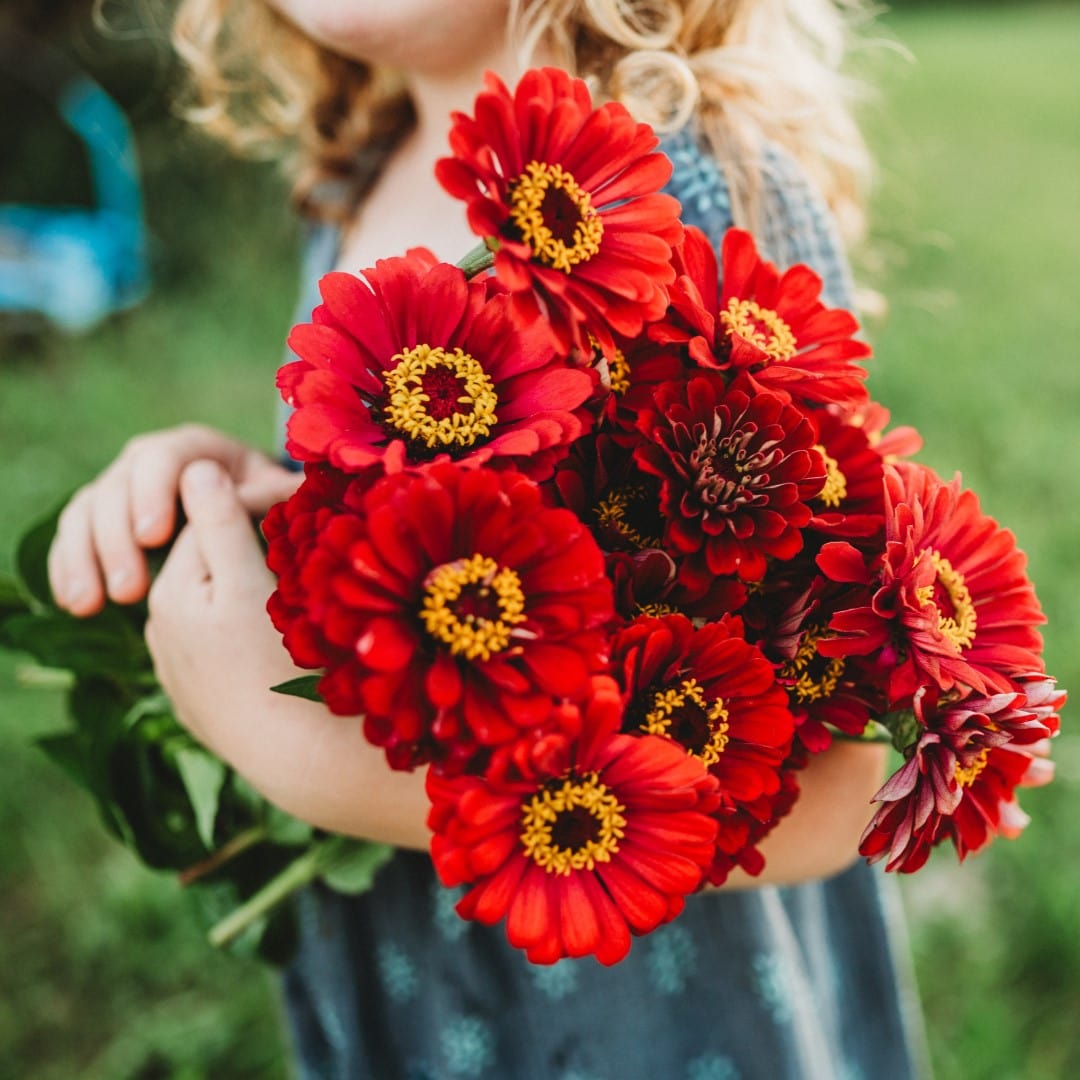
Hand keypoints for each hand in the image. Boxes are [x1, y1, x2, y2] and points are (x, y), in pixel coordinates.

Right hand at [48, 424, 300, 615]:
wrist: (261, 528)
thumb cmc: (278, 513)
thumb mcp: (282, 502)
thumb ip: (271, 497)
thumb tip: (245, 499)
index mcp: (200, 448)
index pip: (165, 457)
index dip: (153, 493)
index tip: (153, 538)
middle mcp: (155, 460)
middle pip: (118, 485)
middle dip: (115, 537)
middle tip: (130, 590)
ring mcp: (126, 487)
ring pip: (87, 510)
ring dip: (83, 558)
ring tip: (91, 605)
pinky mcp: (105, 518)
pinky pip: (74, 536)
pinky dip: (69, 568)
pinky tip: (76, 604)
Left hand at [144, 459, 299, 757]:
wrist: (297, 759)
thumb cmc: (277, 661)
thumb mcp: (247, 581)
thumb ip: (219, 522)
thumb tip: (198, 469)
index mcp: (170, 596)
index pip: (209, 526)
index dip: (256, 504)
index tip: (302, 498)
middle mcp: (163, 635)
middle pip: (211, 569)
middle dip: (251, 548)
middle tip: (307, 540)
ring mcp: (184, 677)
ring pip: (220, 613)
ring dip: (251, 595)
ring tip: (302, 594)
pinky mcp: (208, 708)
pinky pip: (229, 655)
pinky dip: (252, 640)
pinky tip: (288, 649)